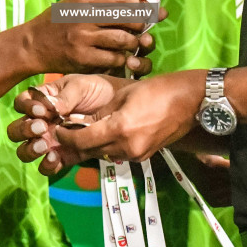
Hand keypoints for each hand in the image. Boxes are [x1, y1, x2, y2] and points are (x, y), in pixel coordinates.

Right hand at [9, 75, 130, 176]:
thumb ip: (64, 96)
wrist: (122, 106)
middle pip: (16, 130)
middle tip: (40, 127)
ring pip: (26, 150)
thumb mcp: (81, 85)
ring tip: (45, 145)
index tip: (42, 110)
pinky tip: (55, 157)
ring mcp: (51, 140)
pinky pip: (47, 166)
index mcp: (42, 100)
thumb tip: (49, 108)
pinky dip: (47, 164)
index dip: (26, 107)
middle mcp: (42, 121)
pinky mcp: (64, 155)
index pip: (21, 104)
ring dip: (30, 149)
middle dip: (23, 130)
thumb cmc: (99, 90)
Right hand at [16, 0, 159, 76]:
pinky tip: (119, 57)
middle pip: (128, 18)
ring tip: (132, 44)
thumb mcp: (78, 4)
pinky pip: (113, 58)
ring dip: (133, 44)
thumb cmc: (60, 22)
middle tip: (142, 30)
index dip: (141, 6)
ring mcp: (83, 37)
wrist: (32, 45)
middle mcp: (84, 15)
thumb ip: (107, 2)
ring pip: (124, 40)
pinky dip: (121, 59)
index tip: (152, 12)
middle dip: (141, 25)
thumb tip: (144, 4)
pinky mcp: (82, 58)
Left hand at [50, 71, 203, 164]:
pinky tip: (103, 134)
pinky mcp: (144, 156)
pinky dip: (107, 145)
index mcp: (120, 129)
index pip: (82, 141)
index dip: (66, 137)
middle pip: (91, 151)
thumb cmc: (157, 91)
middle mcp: (127, 147)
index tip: (57, 130)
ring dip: (92, 145)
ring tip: (81, 132)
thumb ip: (101, 112)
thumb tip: (80, 121)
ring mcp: (137, 154)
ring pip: (104, 153)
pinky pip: (118, 153)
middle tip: (64, 132)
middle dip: (76, 143)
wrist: (190, 102)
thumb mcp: (123, 95)